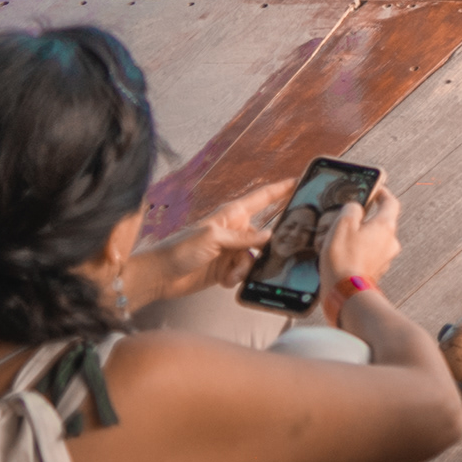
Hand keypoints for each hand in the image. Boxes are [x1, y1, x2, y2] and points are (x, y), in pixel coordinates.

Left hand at [138, 173, 296, 302]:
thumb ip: (244, 237)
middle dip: (268, 246)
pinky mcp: (227, 268)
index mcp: (233, 214)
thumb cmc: (180, 248)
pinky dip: (236, 277)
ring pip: (256, 257)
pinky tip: (223, 280)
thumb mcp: (214, 238)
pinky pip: (245, 272)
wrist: (160, 275)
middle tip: (268, 254)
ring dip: (245, 268)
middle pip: (265, 234)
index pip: (264, 197)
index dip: (283, 189)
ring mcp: (232, 250)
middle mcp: (236, 230)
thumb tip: (270, 236)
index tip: (302, 181)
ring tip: (230, 273)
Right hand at [320, 183, 406, 320]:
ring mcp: (385, 258)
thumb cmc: (343, 259)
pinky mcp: (375, 272)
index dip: (382, 193)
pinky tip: (344, 254)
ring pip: (375, 240)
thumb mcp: (342, 225)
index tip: (375, 189)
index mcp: (385, 226)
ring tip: (342, 237)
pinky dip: (360, 251)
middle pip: (383, 222)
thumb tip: (355, 208)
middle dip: (369, 217)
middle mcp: (390, 242)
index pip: (391, 202)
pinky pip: (370, 255)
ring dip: (362, 236)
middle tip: (352, 215)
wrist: (345, 294)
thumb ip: (351, 209)